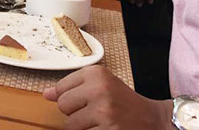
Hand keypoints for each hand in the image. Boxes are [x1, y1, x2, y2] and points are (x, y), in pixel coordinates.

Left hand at [44, 66, 169, 129]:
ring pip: (70, 124)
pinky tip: (105, 129)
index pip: (61, 87)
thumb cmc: (123, 102)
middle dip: (75, 113)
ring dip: (83, 127)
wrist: (152, 120)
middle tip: (95, 112)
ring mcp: (103, 111)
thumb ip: (72, 88)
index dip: (71, 98)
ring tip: (100, 122)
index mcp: (96, 73)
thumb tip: (46, 94)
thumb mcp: (100, 86)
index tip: (87, 100)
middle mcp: (99, 89)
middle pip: (63, 106)